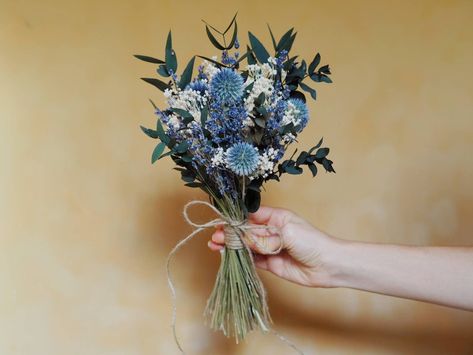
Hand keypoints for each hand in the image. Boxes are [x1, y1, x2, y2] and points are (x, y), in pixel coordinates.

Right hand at [208, 206, 339, 287]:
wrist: (328, 265)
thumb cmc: (312, 242)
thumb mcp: (286, 233)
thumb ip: (263, 237)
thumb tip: (243, 239)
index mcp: (276, 217)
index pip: (251, 215)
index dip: (236, 218)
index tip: (221, 222)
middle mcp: (271, 231)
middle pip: (245, 231)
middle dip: (230, 233)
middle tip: (215, 237)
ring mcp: (270, 248)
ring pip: (246, 245)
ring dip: (232, 246)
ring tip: (215, 246)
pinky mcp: (270, 264)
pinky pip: (252, 260)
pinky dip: (240, 258)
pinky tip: (228, 255)